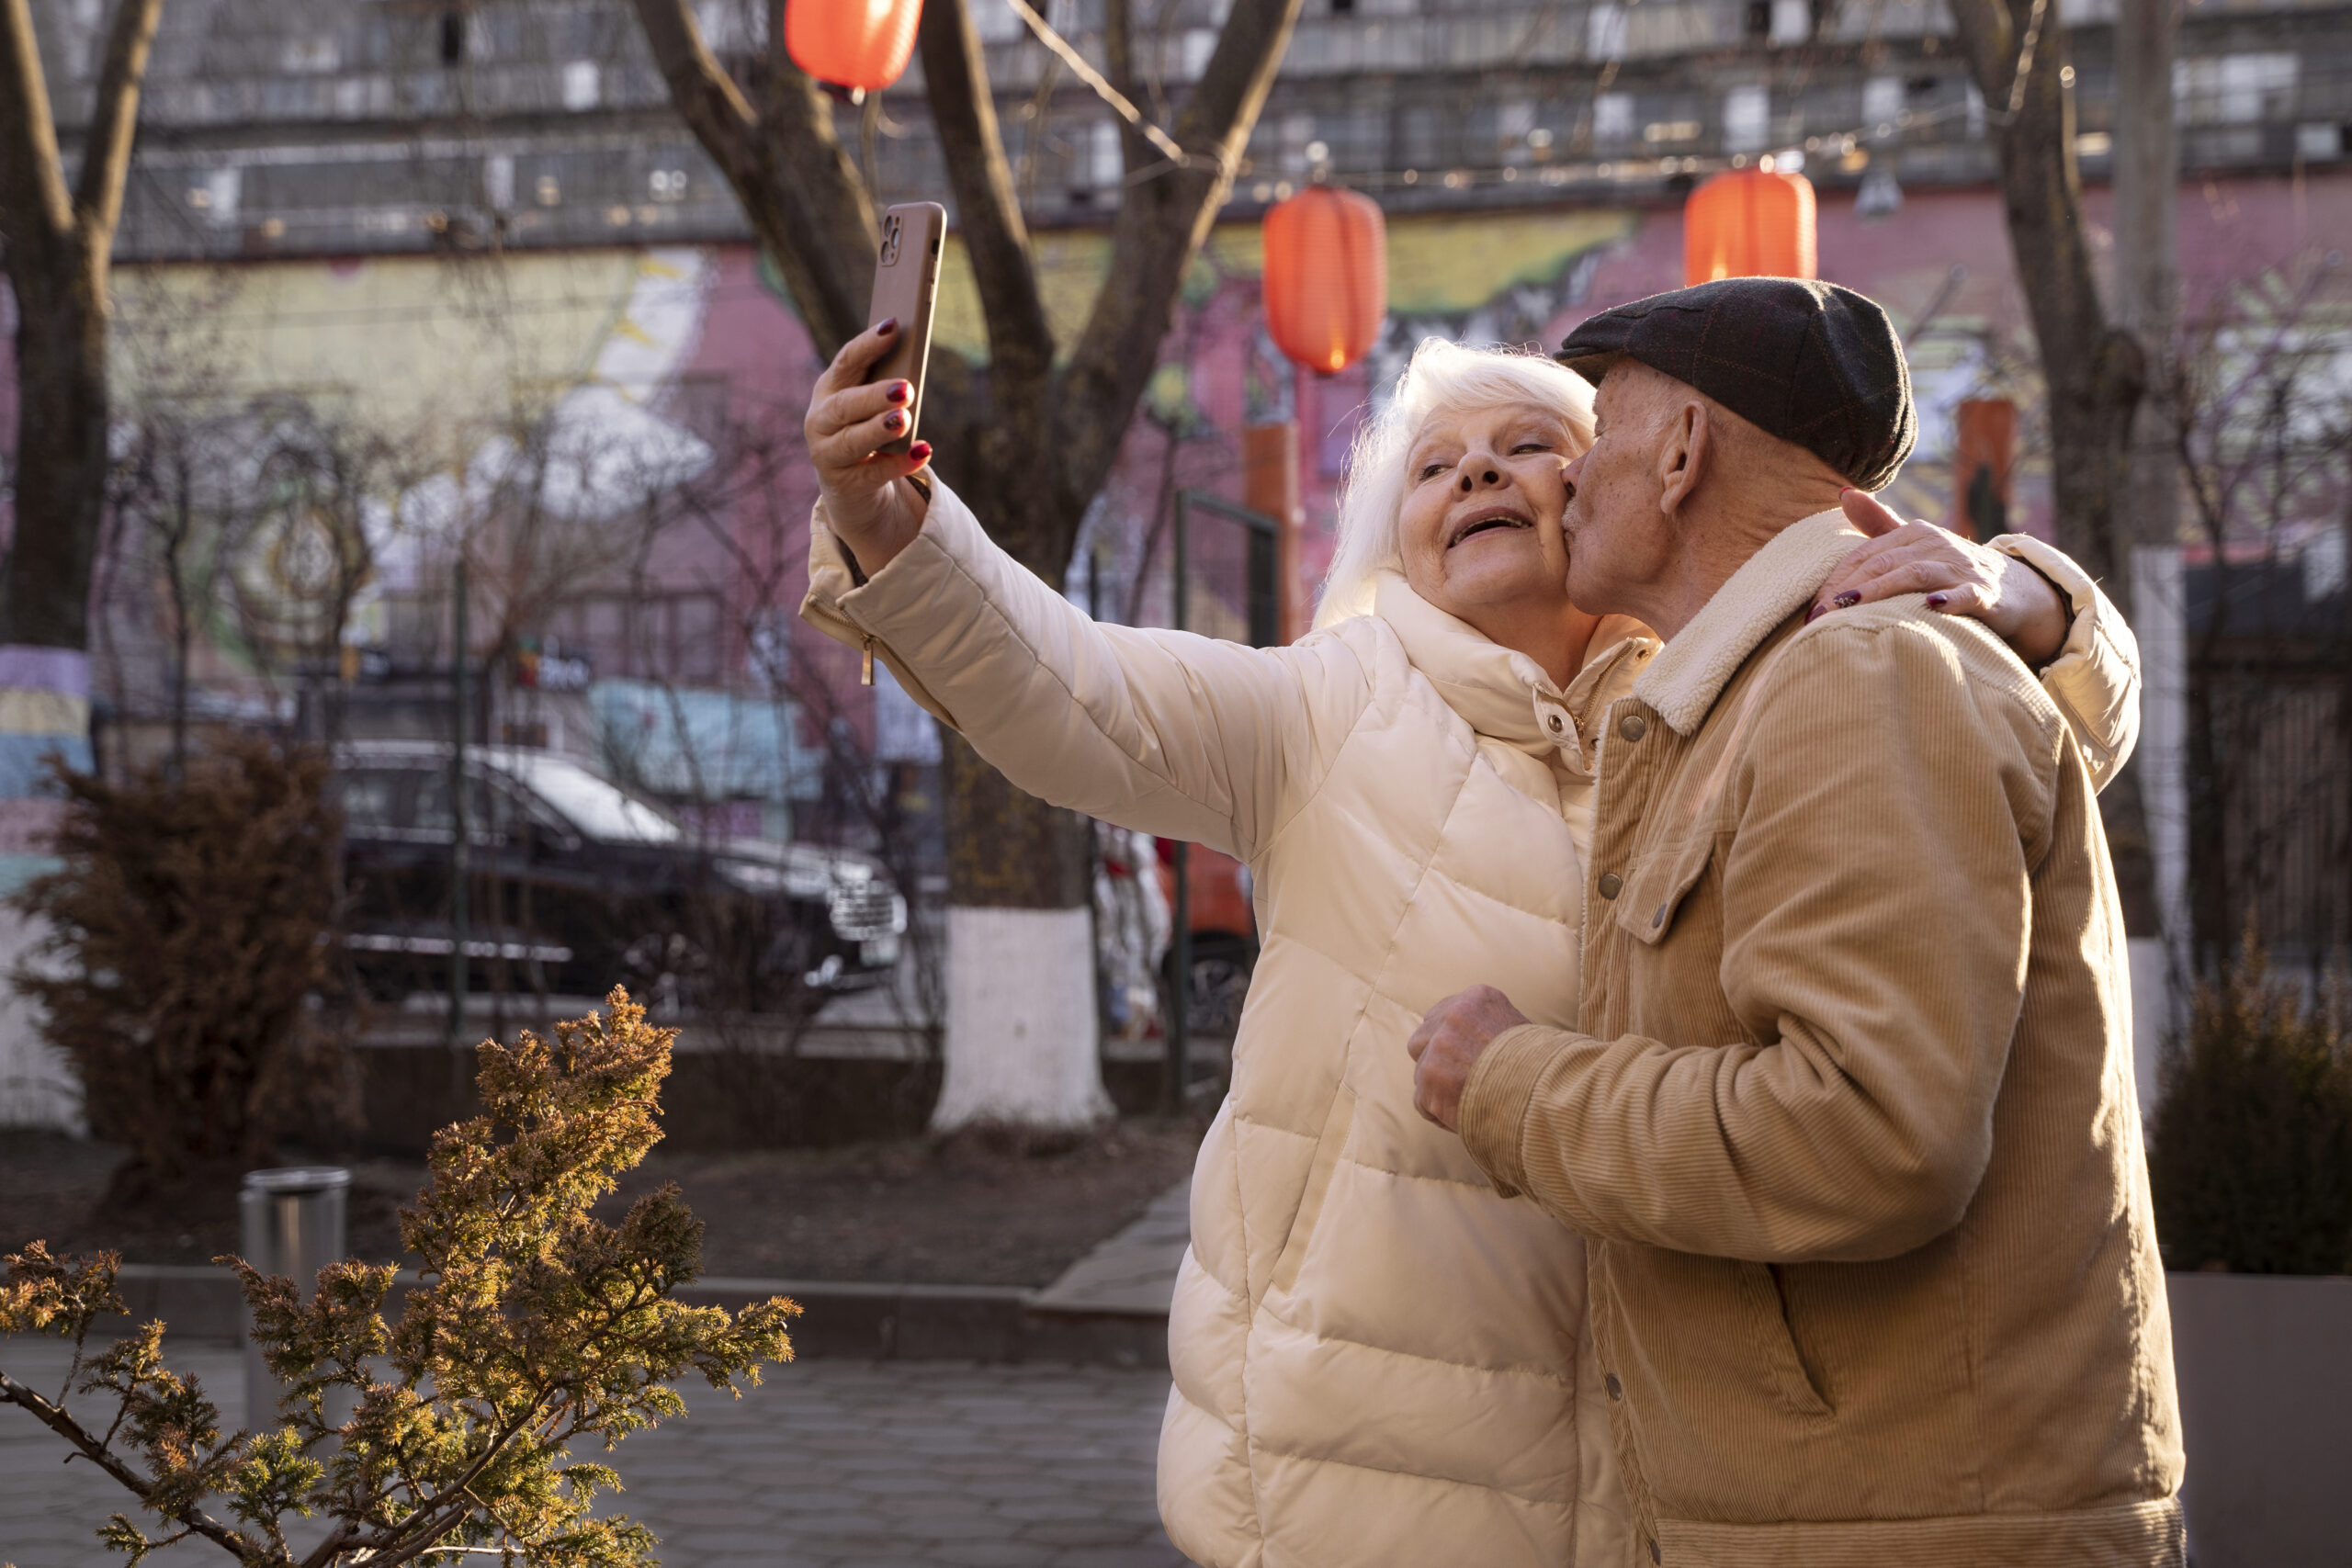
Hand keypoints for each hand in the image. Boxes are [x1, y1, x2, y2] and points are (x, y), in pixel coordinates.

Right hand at [804, 319, 934, 574]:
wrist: (850, 485)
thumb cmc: (866, 430)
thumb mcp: (871, 406)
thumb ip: (885, 386)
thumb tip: (913, 368)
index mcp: (829, 389)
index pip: (845, 362)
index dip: (868, 345)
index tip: (894, 325)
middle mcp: (820, 420)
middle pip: (844, 405)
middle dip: (873, 395)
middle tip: (906, 388)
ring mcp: (827, 454)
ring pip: (852, 441)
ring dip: (878, 429)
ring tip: (905, 420)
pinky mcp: (844, 484)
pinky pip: (874, 473)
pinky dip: (899, 464)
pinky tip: (922, 452)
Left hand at [1407, 985, 1530, 1131]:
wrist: (1547, 1092)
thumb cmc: (1542, 1069)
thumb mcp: (1520, 1032)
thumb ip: (1490, 1029)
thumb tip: (1472, 1045)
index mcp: (1477, 998)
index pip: (1443, 1015)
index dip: (1449, 1042)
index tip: (1462, 1060)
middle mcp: (1453, 1016)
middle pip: (1422, 1038)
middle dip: (1435, 1061)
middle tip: (1460, 1083)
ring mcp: (1438, 1047)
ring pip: (1421, 1072)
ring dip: (1439, 1090)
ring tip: (1471, 1104)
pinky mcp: (1430, 1079)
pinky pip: (1421, 1101)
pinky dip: (1439, 1115)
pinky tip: (1465, 1118)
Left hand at [1809, 490, 2071, 666]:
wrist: (2014, 589)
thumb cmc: (1951, 569)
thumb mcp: (1915, 545)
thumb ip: (1879, 523)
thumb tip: (1843, 492)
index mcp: (1914, 534)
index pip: (1864, 556)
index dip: (1834, 580)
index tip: (1810, 607)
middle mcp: (1936, 545)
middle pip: (1883, 564)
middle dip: (1847, 589)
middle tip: (1818, 616)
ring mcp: (1962, 568)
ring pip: (1915, 575)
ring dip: (1881, 591)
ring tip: (1849, 607)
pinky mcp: (1987, 594)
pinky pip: (1968, 595)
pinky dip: (1951, 601)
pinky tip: (1931, 608)